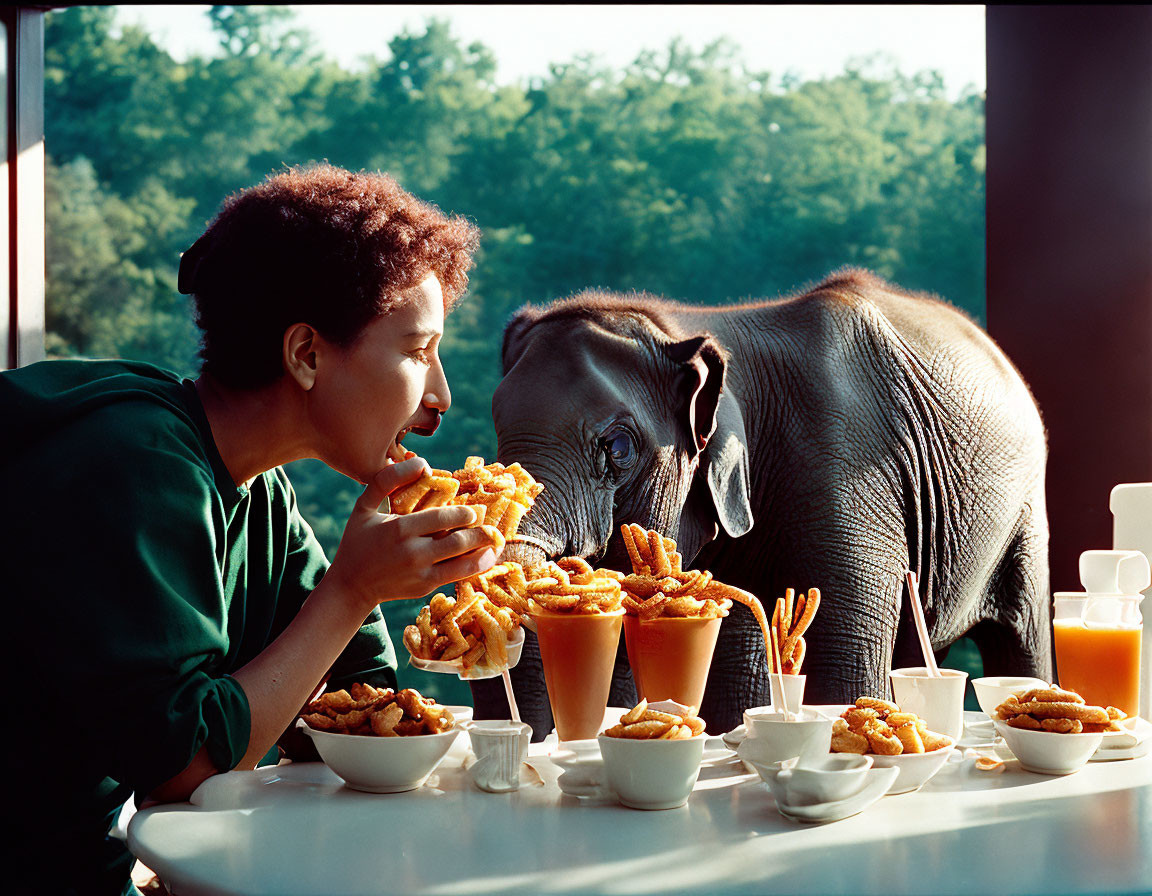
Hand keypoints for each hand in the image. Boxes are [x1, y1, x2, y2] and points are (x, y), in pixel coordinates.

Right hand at [325, 457, 501, 610]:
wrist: (350, 586)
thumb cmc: (358, 541)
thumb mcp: (363, 507)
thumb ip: (387, 480)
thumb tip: (420, 463)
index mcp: (399, 529)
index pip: (442, 518)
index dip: (463, 514)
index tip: (473, 511)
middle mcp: (413, 552)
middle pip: (458, 541)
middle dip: (480, 532)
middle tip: (491, 525)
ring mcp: (421, 573)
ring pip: (463, 562)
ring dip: (485, 551)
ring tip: (497, 541)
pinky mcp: (425, 586)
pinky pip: (457, 576)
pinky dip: (475, 566)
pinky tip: (487, 557)